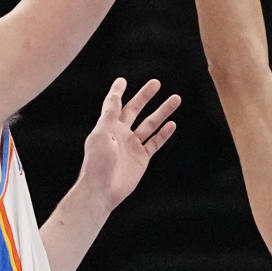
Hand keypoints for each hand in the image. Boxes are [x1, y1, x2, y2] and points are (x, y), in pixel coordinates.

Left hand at [78, 78, 179, 211]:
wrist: (102, 190)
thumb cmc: (96, 163)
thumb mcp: (100, 135)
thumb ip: (109, 115)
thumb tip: (114, 96)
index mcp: (108, 126)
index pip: (114, 104)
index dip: (118, 92)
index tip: (122, 80)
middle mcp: (121, 134)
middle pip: (135, 110)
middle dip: (145, 96)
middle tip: (156, 83)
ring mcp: (132, 145)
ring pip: (150, 124)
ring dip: (162, 111)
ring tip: (175, 99)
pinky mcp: (142, 158)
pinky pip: (155, 142)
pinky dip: (164, 134)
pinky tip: (172, 124)